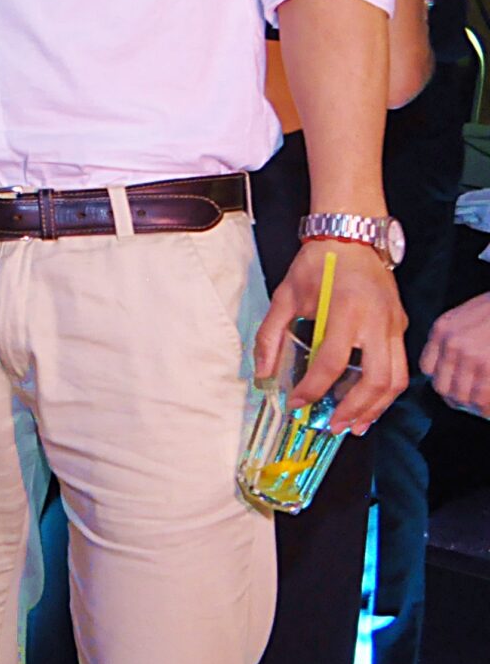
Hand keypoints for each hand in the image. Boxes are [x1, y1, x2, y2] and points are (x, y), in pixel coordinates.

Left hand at [257, 240, 406, 432]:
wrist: (352, 236)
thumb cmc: (317, 263)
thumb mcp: (285, 294)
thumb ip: (271, 334)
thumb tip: (261, 374)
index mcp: (345, 310)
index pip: (332, 361)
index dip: (313, 388)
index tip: (297, 403)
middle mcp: (377, 321)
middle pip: (376, 379)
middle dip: (354, 409)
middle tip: (332, 426)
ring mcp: (394, 325)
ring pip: (395, 379)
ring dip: (375, 407)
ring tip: (353, 424)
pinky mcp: (401, 327)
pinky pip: (399, 367)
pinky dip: (385, 391)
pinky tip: (368, 403)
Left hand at [421, 291, 489, 417]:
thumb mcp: (467, 316)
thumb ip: (456, 337)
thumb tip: (455, 367)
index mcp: (443, 329)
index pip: (428, 368)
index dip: (442, 380)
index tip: (454, 387)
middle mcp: (452, 344)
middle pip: (442, 386)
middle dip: (456, 399)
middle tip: (471, 404)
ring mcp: (472, 357)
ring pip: (462, 396)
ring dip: (474, 406)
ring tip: (483, 407)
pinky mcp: (488, 367)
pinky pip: (482, 399)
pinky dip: (486, 409)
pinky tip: (489, 411)